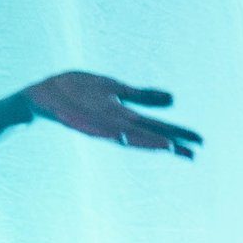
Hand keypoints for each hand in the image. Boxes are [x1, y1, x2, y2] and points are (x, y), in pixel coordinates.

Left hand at [21, 72, 201, 157]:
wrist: (43, 93)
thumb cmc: (78, 91)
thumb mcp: (115, 88)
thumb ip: (142, 96)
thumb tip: (173, 100)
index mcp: (122, 116)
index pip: (155, 127)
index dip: (176, 135)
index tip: (199, 144)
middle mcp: (111, 124)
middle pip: (144, 135)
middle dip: (167, 143)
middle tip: (191, 154)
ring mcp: (94, 123)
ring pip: (123, 136)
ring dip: (144, 142)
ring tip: (167, 147)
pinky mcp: (76, 119)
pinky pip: (94, 128)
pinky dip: (109, 133)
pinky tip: (124, 136)